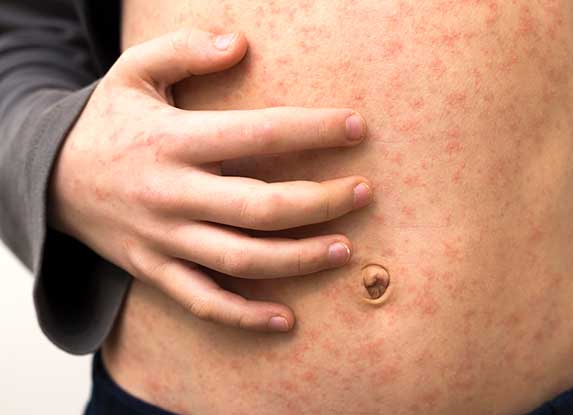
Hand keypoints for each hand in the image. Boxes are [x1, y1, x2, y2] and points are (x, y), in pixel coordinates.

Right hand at [47, 28, 372, 331]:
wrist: (47, 178)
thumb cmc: (106, 122)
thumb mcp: (132, 72)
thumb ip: (183, 49)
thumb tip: (240, 44)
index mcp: (173, 141)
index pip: (258, 134)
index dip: (313, 131)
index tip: (356, 126)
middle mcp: (171, 194)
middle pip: (260, 207)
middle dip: (320, 201)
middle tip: (363, 192)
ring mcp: (163, 238)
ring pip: (241, 259)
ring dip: (298, 259)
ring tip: (345, 249)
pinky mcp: (155, 270)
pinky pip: (204, 301)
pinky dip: (245, 315)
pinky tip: (286, 319)